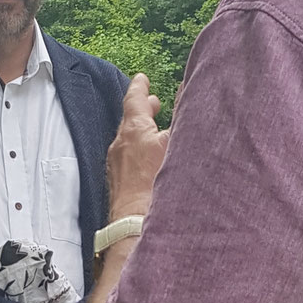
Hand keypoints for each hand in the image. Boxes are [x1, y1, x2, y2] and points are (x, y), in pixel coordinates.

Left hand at [106, 74, 169, 218]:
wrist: (136, 223)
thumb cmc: (156, 184)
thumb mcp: (175, 142)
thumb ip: (182, 114)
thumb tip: (185, 89)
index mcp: (133, 130)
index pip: (133, 99)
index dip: (139, 87)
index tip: (142, 79)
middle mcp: (120, 145)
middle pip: (130, 120)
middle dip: (143, 109)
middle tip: (154, 103)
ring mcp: (117, 166)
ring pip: (129, 141)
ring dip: (142, 132)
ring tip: (155, 131)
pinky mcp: (119, 184)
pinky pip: (129, 159)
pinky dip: (139, 151)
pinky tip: (151, 161)